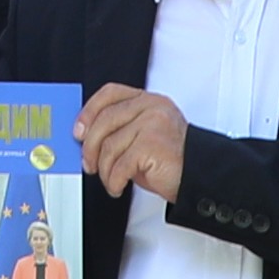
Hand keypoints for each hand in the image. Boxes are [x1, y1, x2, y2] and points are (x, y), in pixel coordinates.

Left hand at [74, 85, 189, 206]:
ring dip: (105, 170)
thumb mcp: (144, 137)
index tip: (78, 130)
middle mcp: (151, 108)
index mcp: (148, 101)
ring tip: (111, 179)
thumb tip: (87, 138)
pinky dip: (114, 180)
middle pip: (104, 120)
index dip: (89, 111)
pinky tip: (119, 185)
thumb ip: (120, 130)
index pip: (110, 93)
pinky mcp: (151, 145)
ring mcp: (152, 124)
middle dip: (90, 147)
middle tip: (89, 164)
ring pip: (109, 146)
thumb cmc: (172, 161)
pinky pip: (119, 165)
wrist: (200, 177)